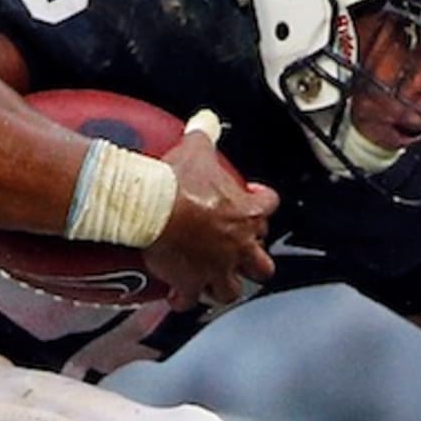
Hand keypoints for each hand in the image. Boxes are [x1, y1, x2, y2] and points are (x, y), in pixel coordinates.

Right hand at [145, 112, 277, 310]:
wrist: (151, 206)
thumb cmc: (177, 180)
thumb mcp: (196, 149)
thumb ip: (206, 133)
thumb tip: (207, 120)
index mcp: (247, 213)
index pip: (269, 208)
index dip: (263, 204)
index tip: (254, 199)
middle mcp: (238, 246)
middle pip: (261, 263)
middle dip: (254, 261)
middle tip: (241, 254)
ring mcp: (217, 268)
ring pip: (233, 290)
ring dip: (225, 286)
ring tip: (214, 283)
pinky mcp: (191, 283)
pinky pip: (191, 300)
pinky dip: (184, 300)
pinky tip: (177, 297)